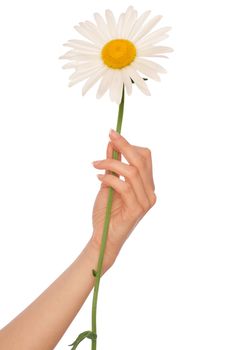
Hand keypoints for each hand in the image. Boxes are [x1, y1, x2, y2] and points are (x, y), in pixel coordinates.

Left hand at [90, 129, 156, 268]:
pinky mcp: (137, 210)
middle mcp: (150, 192)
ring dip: (111, 163)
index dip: (129, 144)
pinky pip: (124, 187)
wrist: (103, 237)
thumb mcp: (108, 184)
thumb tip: (111, 144)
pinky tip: (99, 179)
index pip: (144, 157)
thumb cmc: (106, 213)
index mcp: (146, 185)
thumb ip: (112, 166)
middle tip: (109, 136)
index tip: (112, 136)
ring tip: (95, 165)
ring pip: (132, 172)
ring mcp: (145, 201)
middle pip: (142, 160)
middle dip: (124, 145)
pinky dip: (109, 179)